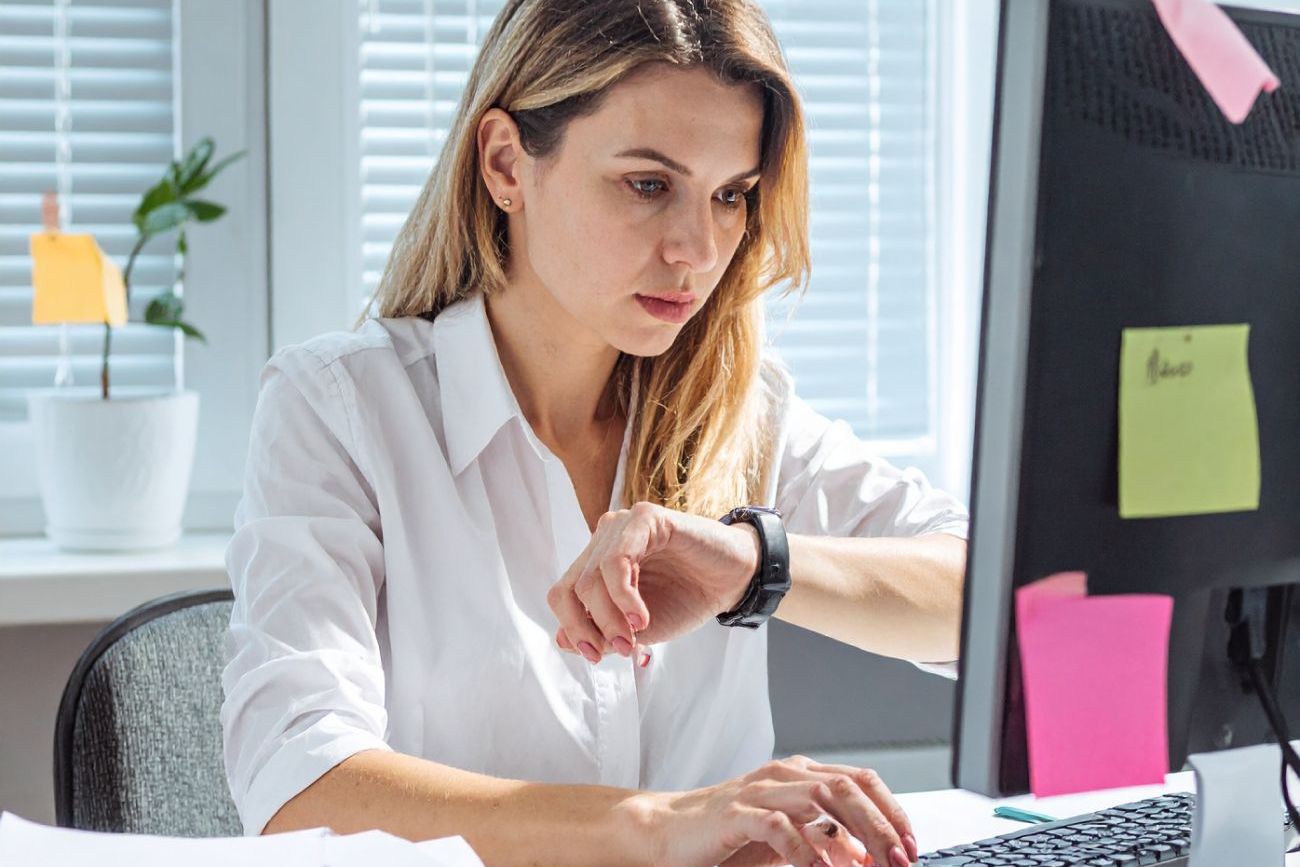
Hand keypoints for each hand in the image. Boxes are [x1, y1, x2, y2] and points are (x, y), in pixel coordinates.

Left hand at [548, 502, 760, 662]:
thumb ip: (603, 632)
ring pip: (591, 578)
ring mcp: (622, 526)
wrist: (732, 580)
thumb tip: (563, 641)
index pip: (563, 594)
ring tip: (636, 635)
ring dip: (610, 617)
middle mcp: (603, 541)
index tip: (595, 656)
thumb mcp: (638, 628)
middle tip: (621, 650)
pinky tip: (640, 616)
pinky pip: (617, 560)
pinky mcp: (645, 518)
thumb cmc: (687, 598)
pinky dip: (624, 596)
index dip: (571, 628)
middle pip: (571, 588)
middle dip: (590, 628)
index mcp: (596, 563)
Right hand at [632, 754, 919, 866]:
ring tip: (874, 865)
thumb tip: (869, 855)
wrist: (669, 831)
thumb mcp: (789, 836)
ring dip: (857, 833)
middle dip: (883, 824)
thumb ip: (827, 839)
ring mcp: (760, 791)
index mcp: (801, 774)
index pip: (862, 779)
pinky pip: (778, 826)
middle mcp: (784, 775)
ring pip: (823, 797)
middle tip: (902, 859)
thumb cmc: (729, 834)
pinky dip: (805, 850)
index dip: (892, 810)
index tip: (911, 844)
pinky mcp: (736, 814)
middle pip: (849, 786)